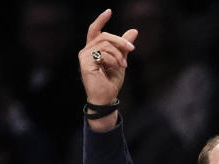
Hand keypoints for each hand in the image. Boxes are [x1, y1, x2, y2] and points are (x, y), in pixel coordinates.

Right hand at [80, 8, 137, 129]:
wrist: (107, 97)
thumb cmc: (111, 81)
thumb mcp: (121, 60)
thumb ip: (124, 46)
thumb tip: (134, 31)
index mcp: (93, 49)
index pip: (95, 30)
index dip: (101, 20)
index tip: (109, 11)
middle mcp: (86, 50)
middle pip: (104, 36)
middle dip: (120, 41)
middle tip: (131, 47)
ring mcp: (84, 56)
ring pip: (105, 44)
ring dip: (118, 53)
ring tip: (124, 64)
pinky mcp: (85, 62)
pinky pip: (103, 53)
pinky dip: (113, 59)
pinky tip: (116, 67)